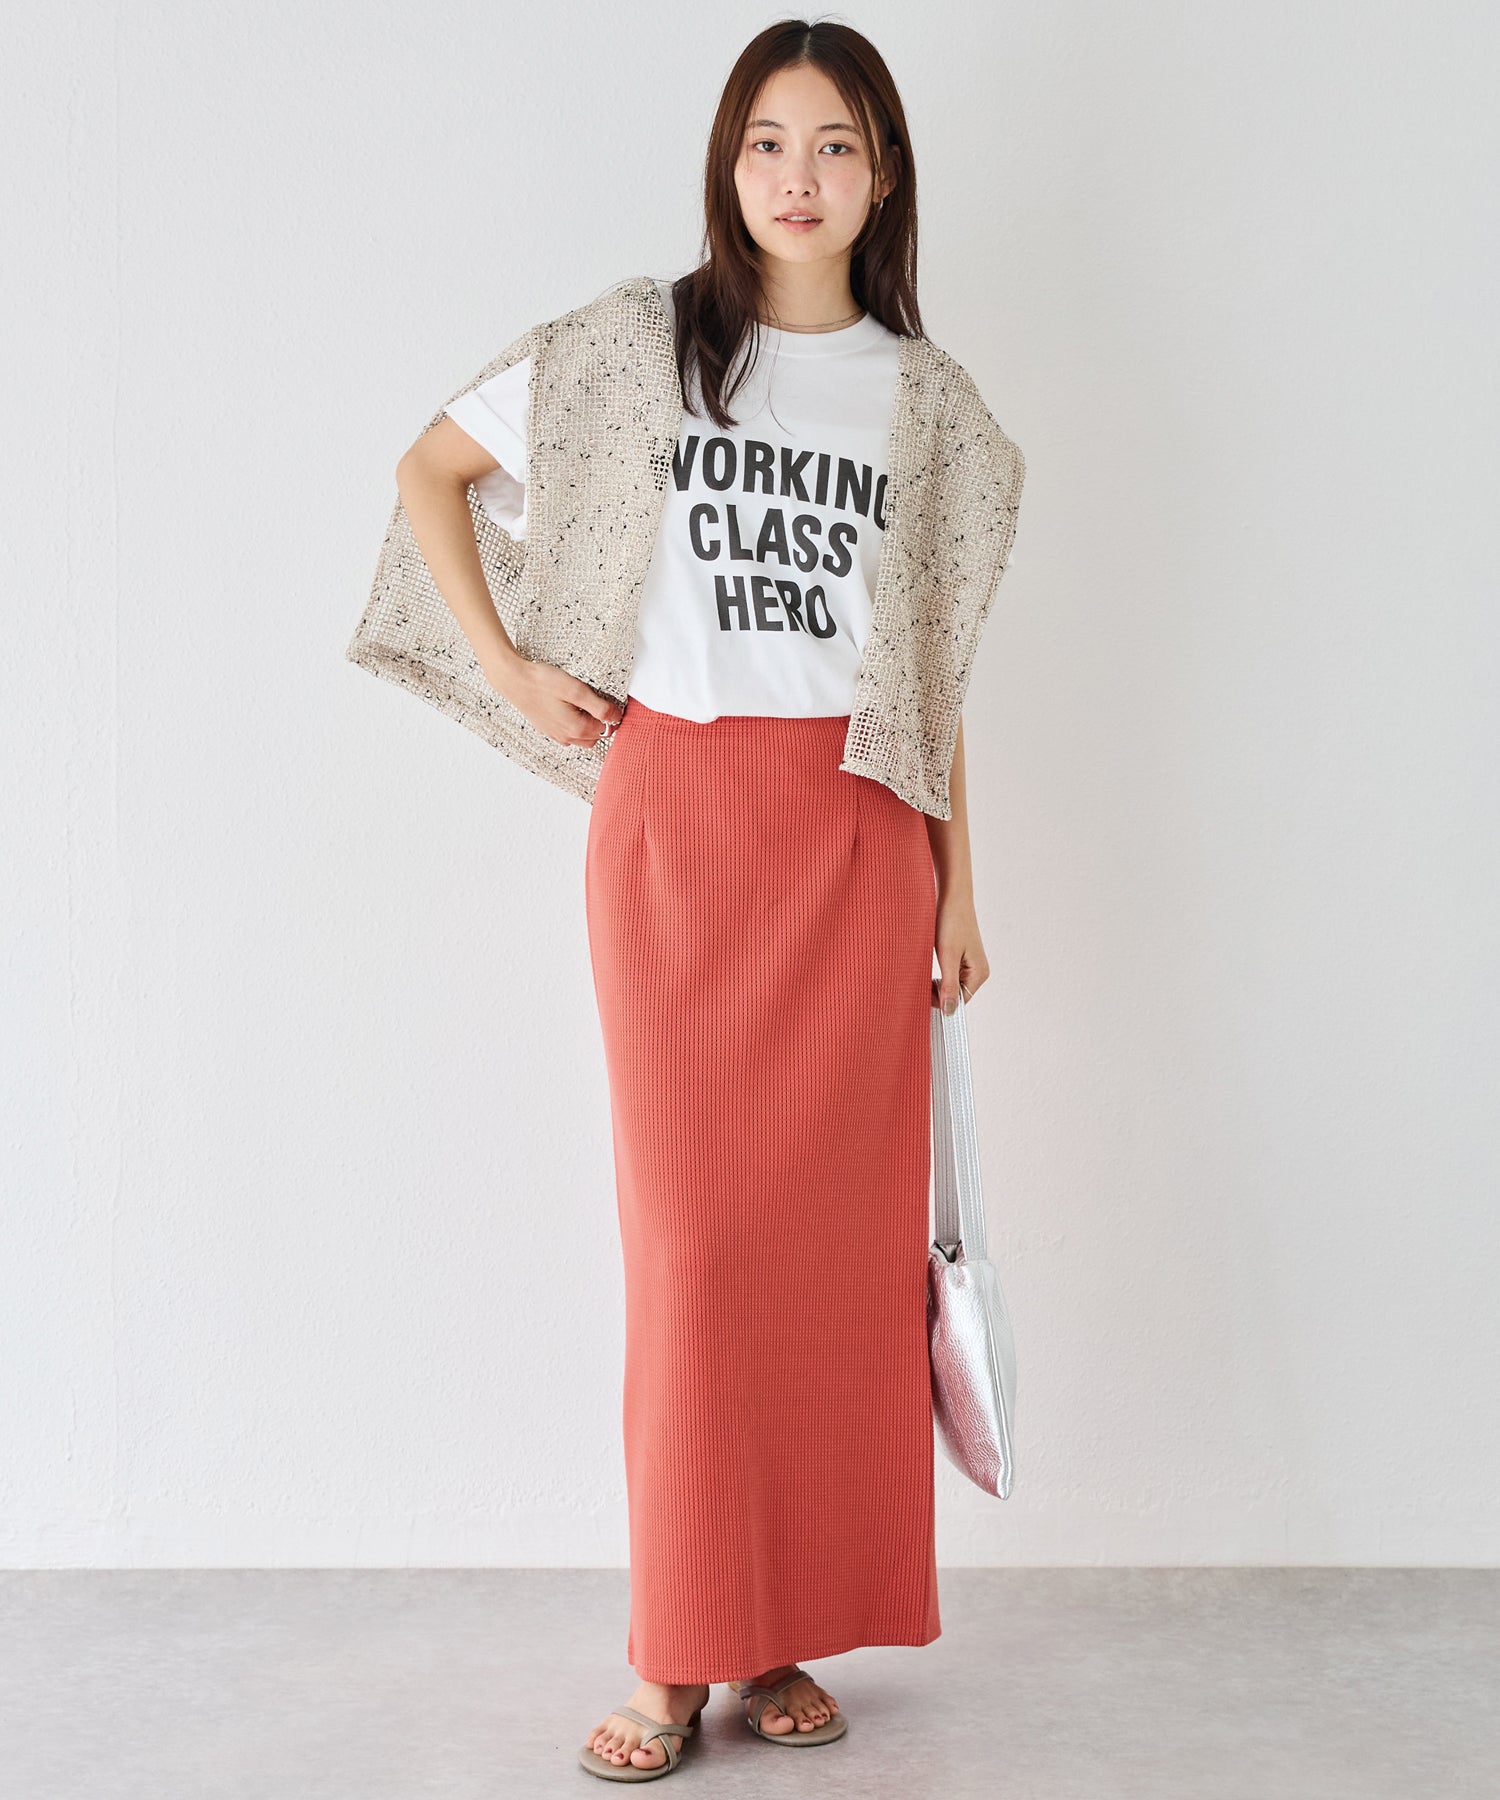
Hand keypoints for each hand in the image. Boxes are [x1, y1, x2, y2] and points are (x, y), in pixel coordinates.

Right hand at [488, 654, 624, 747]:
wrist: (514, 680)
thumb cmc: (543, 682)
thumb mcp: (577, 690)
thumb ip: (599, 706)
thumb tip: (616, 717)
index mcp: (577, 729)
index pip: (606, 729)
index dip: (610, 715)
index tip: (606, 700)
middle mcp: (566, 737)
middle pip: (594, 737)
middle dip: (599, 723)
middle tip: (594, 701)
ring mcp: (554, 734)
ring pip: (580, 738)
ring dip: (586, 726)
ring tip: (580, 704)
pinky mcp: (546, 729)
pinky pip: (566, 734)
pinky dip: (572, 725)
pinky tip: (566, 708)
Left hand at [932, 892, 988, 1014]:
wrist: (951, 894)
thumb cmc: (951, 920)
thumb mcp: (948, 955)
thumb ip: (949, 984)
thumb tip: (950, 1010)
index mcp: (979, 973)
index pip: (960, 1002)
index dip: (941, 1003)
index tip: (921, 1000)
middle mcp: (977, 971)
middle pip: (955, 995)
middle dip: (936, 994)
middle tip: (916, 986)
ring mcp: (969, 964)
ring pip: (949, 985)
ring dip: (934, 984)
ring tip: (920, 974)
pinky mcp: (960, 956)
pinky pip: (947, 974)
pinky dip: (936, 975)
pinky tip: (925, 968)